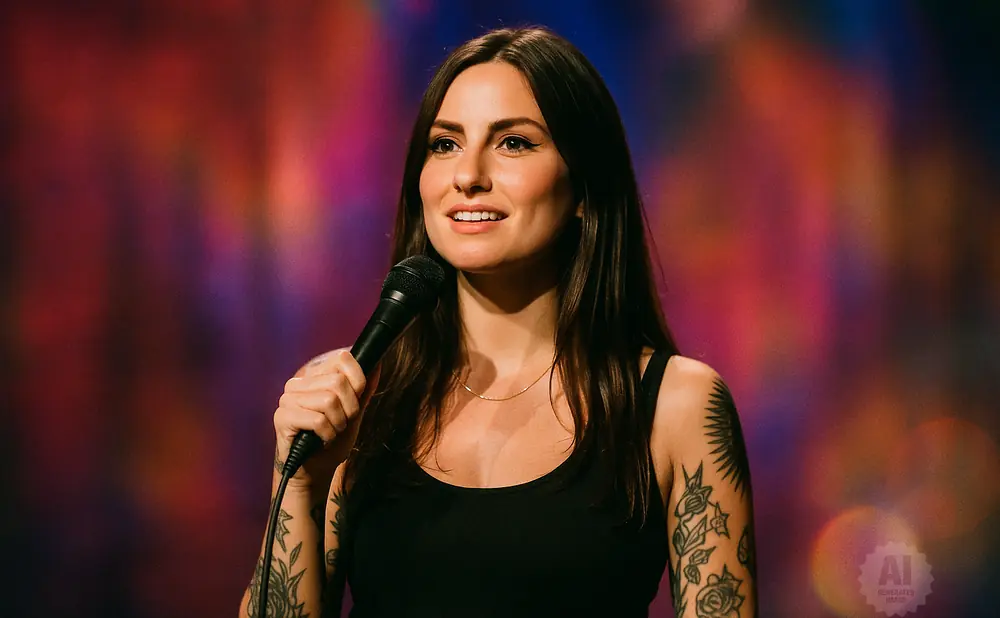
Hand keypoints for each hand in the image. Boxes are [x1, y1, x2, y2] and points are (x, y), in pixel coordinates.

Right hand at [272, 349, 367, 488]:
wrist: (315, 470)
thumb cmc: (333, 439)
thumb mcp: (354, 412)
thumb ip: (363, 389)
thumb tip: (376, 363)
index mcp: (314, 376)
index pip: (342, 359)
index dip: (358, 382)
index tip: (355, 403)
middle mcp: (297, 383)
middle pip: (338, 382)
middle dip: (350, 409)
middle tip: (342, 424)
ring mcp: (287, 399)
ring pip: (329, 400)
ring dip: (338, 424)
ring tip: (331, 432)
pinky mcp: (282, 418)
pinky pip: (317, 420)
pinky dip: (327, 434)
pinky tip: (321, 441)